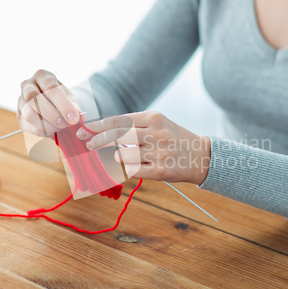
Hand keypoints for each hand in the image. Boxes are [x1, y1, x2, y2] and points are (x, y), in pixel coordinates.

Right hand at [17, 69, 85, 136]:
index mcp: (42, 75)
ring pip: (28, 114)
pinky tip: (52, 131)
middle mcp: (28, 85)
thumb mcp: (71, 100)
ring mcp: (20, 100)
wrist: (52, 103)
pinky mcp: (19, 114)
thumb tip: (80, 117)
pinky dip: (41, 131)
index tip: (74, 118)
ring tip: (59, 128)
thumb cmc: (62, 99)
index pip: (51, 88)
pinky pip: (27, 126)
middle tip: (65, 124)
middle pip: (34, 99)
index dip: (63, 105)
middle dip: (52, 115)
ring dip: (46, 125)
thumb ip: (75, 108)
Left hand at [76, 111, 211, 184]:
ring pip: (124, 155)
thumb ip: (134, 126)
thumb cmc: (174, 139)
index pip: (119, 120)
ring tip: (125, 157)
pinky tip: (134, 166)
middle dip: (98, 140)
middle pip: (118, 136)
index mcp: (154, 118)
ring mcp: (159, 152)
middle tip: (87, 144)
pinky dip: (129, 169)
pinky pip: (134, 171)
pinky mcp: (161, 171)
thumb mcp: (158, 124)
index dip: (99, 126)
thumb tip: (103, 132)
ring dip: (118, 158)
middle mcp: (156, 133)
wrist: (203, 156)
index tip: (84, 130)